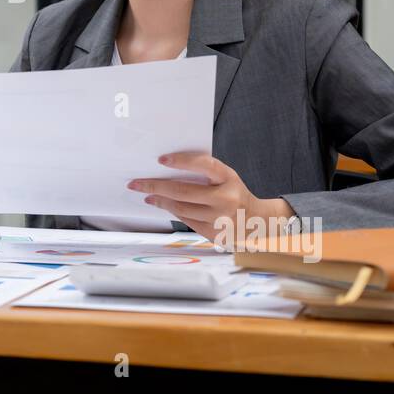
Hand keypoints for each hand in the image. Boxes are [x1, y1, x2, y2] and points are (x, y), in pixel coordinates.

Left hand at [128, 152, 292, 245]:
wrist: (256, 221)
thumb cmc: (234, 193)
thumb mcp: (226, 177)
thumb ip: (204, 172)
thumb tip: (167, 168)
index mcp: (229, 178)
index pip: (203, 165)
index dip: (182, 161)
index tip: (161, 160)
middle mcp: (226, 198)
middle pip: (183, 191)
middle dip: (155, 186)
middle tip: (136, 183)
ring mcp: (220, 218)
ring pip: (180, 208)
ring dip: (159, 201)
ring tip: (147, 194)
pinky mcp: (214, 233)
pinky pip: (186, 220)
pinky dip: (172, 211)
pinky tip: (163, 205)